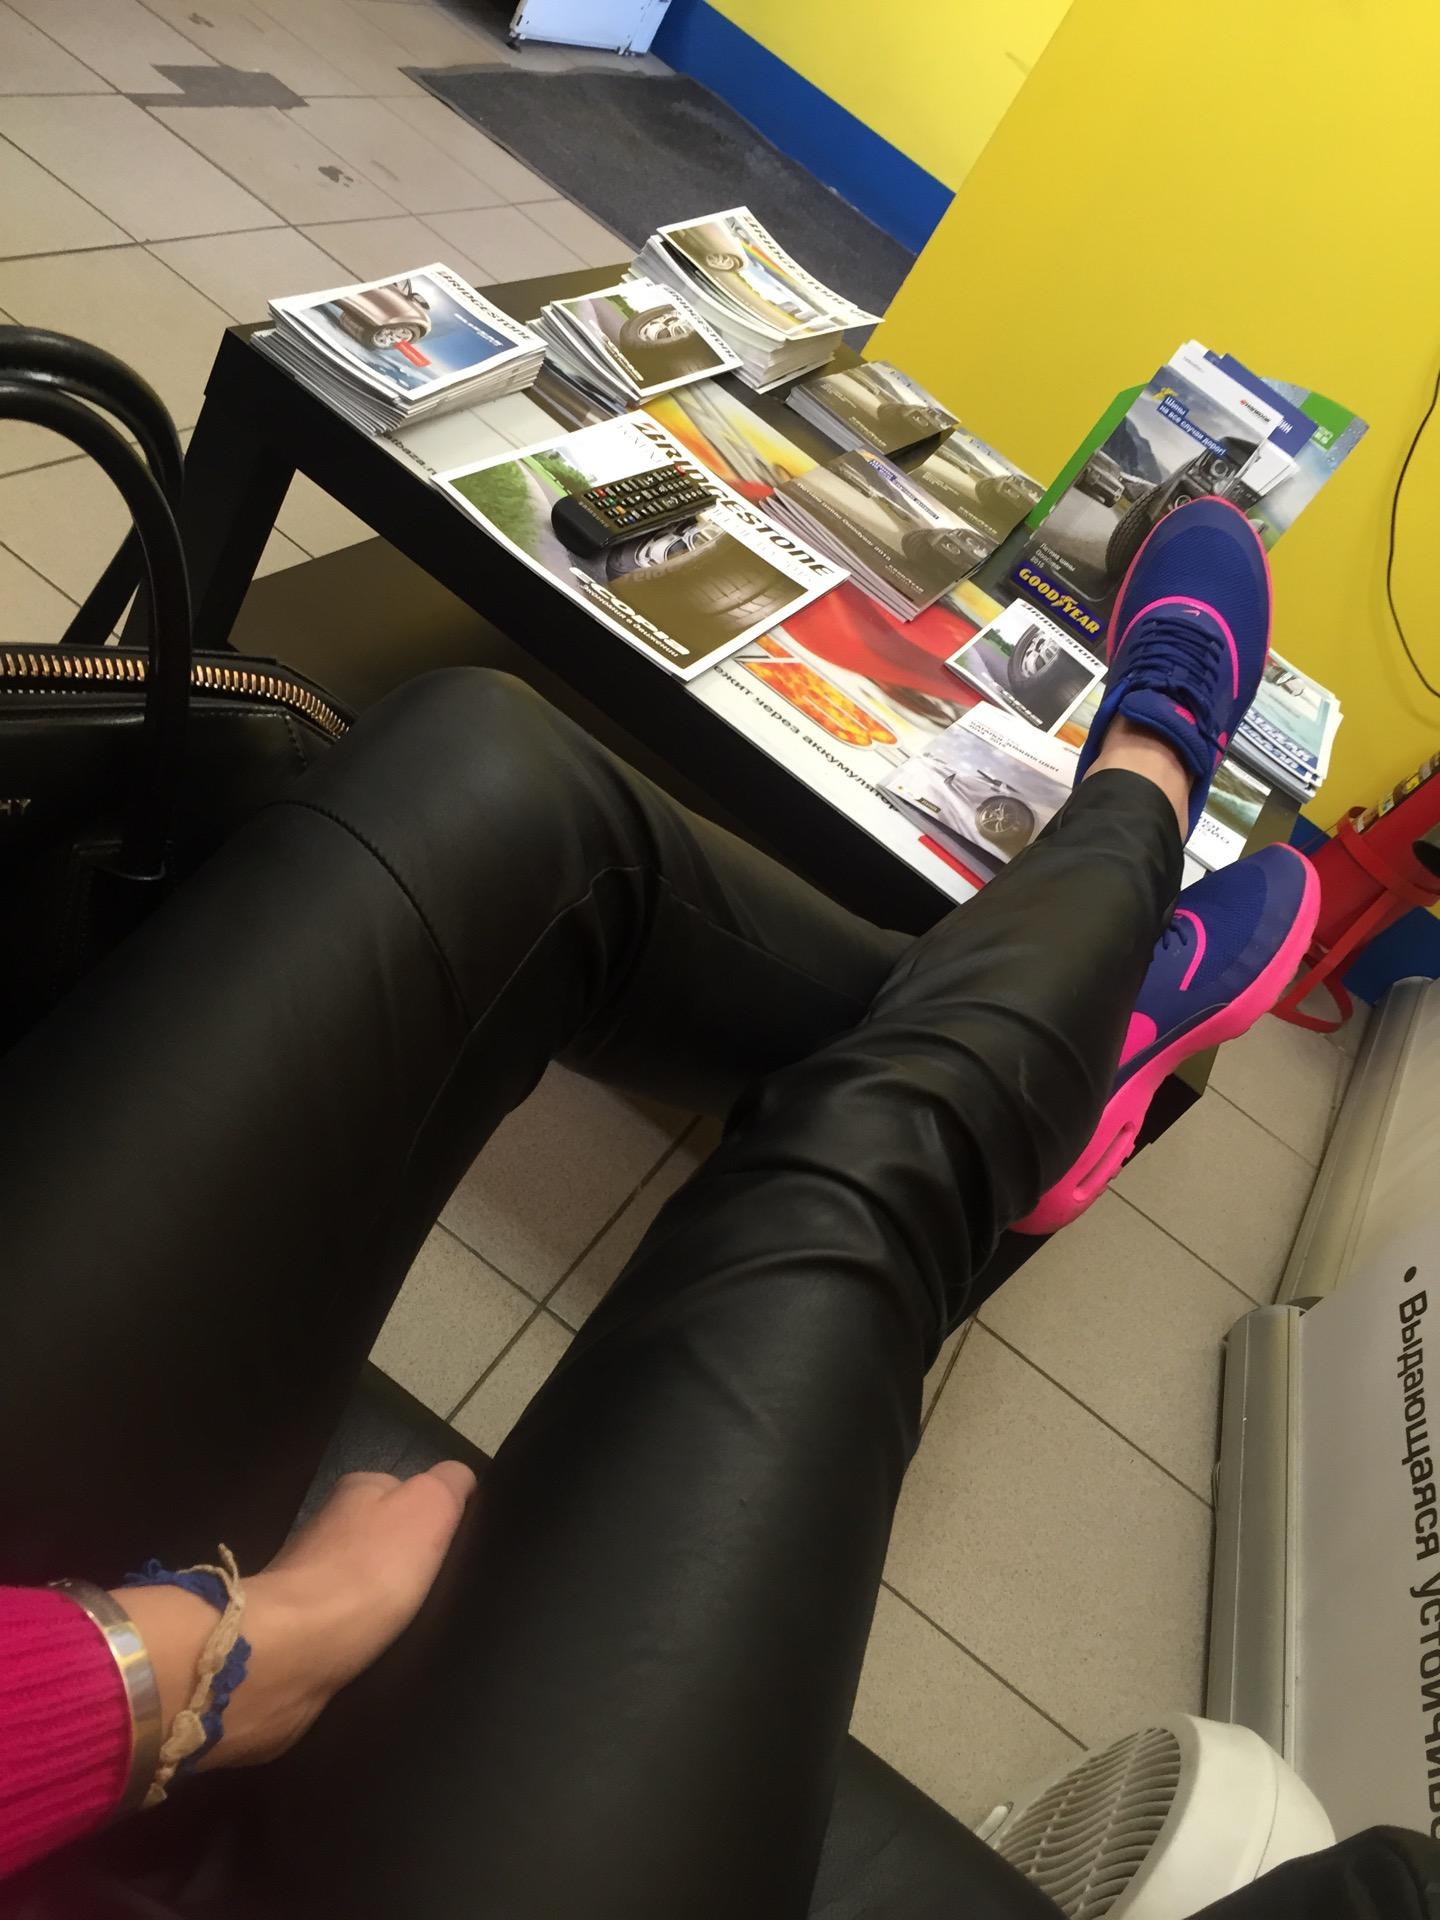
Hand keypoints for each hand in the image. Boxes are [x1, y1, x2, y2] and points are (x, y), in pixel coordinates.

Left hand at [117, 1462, 476, 1770]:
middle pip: (383, 1539)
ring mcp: (306, 1582)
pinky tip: (382, 1653)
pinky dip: (362, 1638)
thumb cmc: (367, 1572)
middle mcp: (327, 1528)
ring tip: (418, 1628)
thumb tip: (459, 1477)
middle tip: (442, 1592)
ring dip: (384, 1605)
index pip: (406, 1489)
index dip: (434, 1516)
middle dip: (408, 1564)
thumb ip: (448, 1484)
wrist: (290, 1652)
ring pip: (363, 1586)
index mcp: (357, 1491)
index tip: (456, 1548)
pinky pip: (345, 1628)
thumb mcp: (427, 1507)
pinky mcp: (296, 1633)